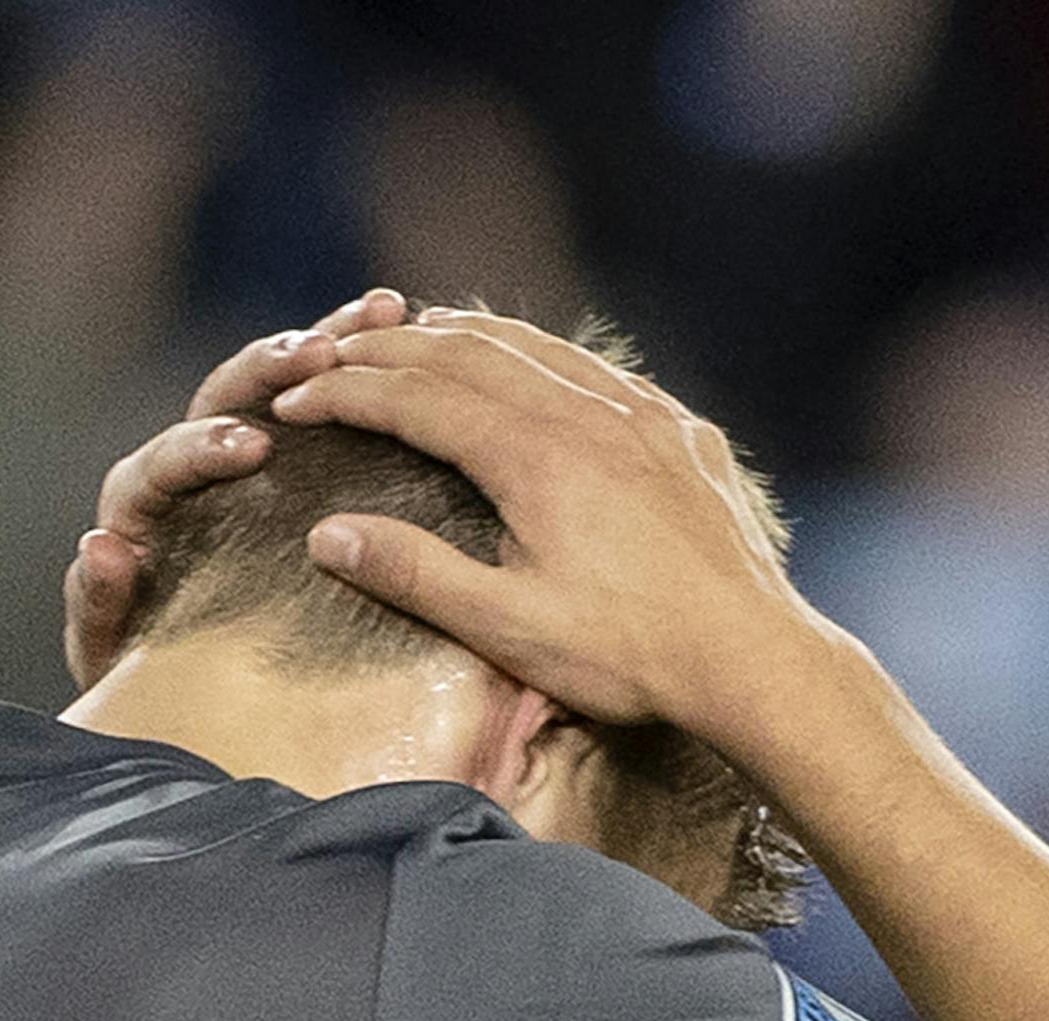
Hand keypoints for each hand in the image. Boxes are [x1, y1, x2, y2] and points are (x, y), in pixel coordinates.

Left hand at [63, 290, 408, 689]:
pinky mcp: (292, 460)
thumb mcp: (114, 652)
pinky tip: (408, 332)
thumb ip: (98, 603)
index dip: (206, 447)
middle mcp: (189, 465)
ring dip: (329, 339)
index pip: (168, 458)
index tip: (254, 447)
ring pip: (277, 381)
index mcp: (142, 504)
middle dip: (272, 368)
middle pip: (225, 394)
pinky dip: (360, 364)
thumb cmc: (144, 674)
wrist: (184, 688)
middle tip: (322, 352)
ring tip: (384, 310)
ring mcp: (242, 454)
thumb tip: (102, 544)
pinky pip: (322, 399)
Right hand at [268, 308, 825, 759]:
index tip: (298, 399)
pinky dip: (537, 353)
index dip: (349, 393)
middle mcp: (586, 413)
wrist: (750, 657)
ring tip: (412, 335)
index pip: (418, 399)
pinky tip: (524, 363)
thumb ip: (415, 574)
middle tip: (333, 352)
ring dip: (462, 336)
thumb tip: (328, 535)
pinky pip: (594, 367)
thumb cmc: (629, 656)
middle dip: (389, 351)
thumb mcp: (507, 628)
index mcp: (534, 457)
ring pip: (534, 346)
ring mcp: (640, 413)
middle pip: (467, 354)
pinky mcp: (680, 431)